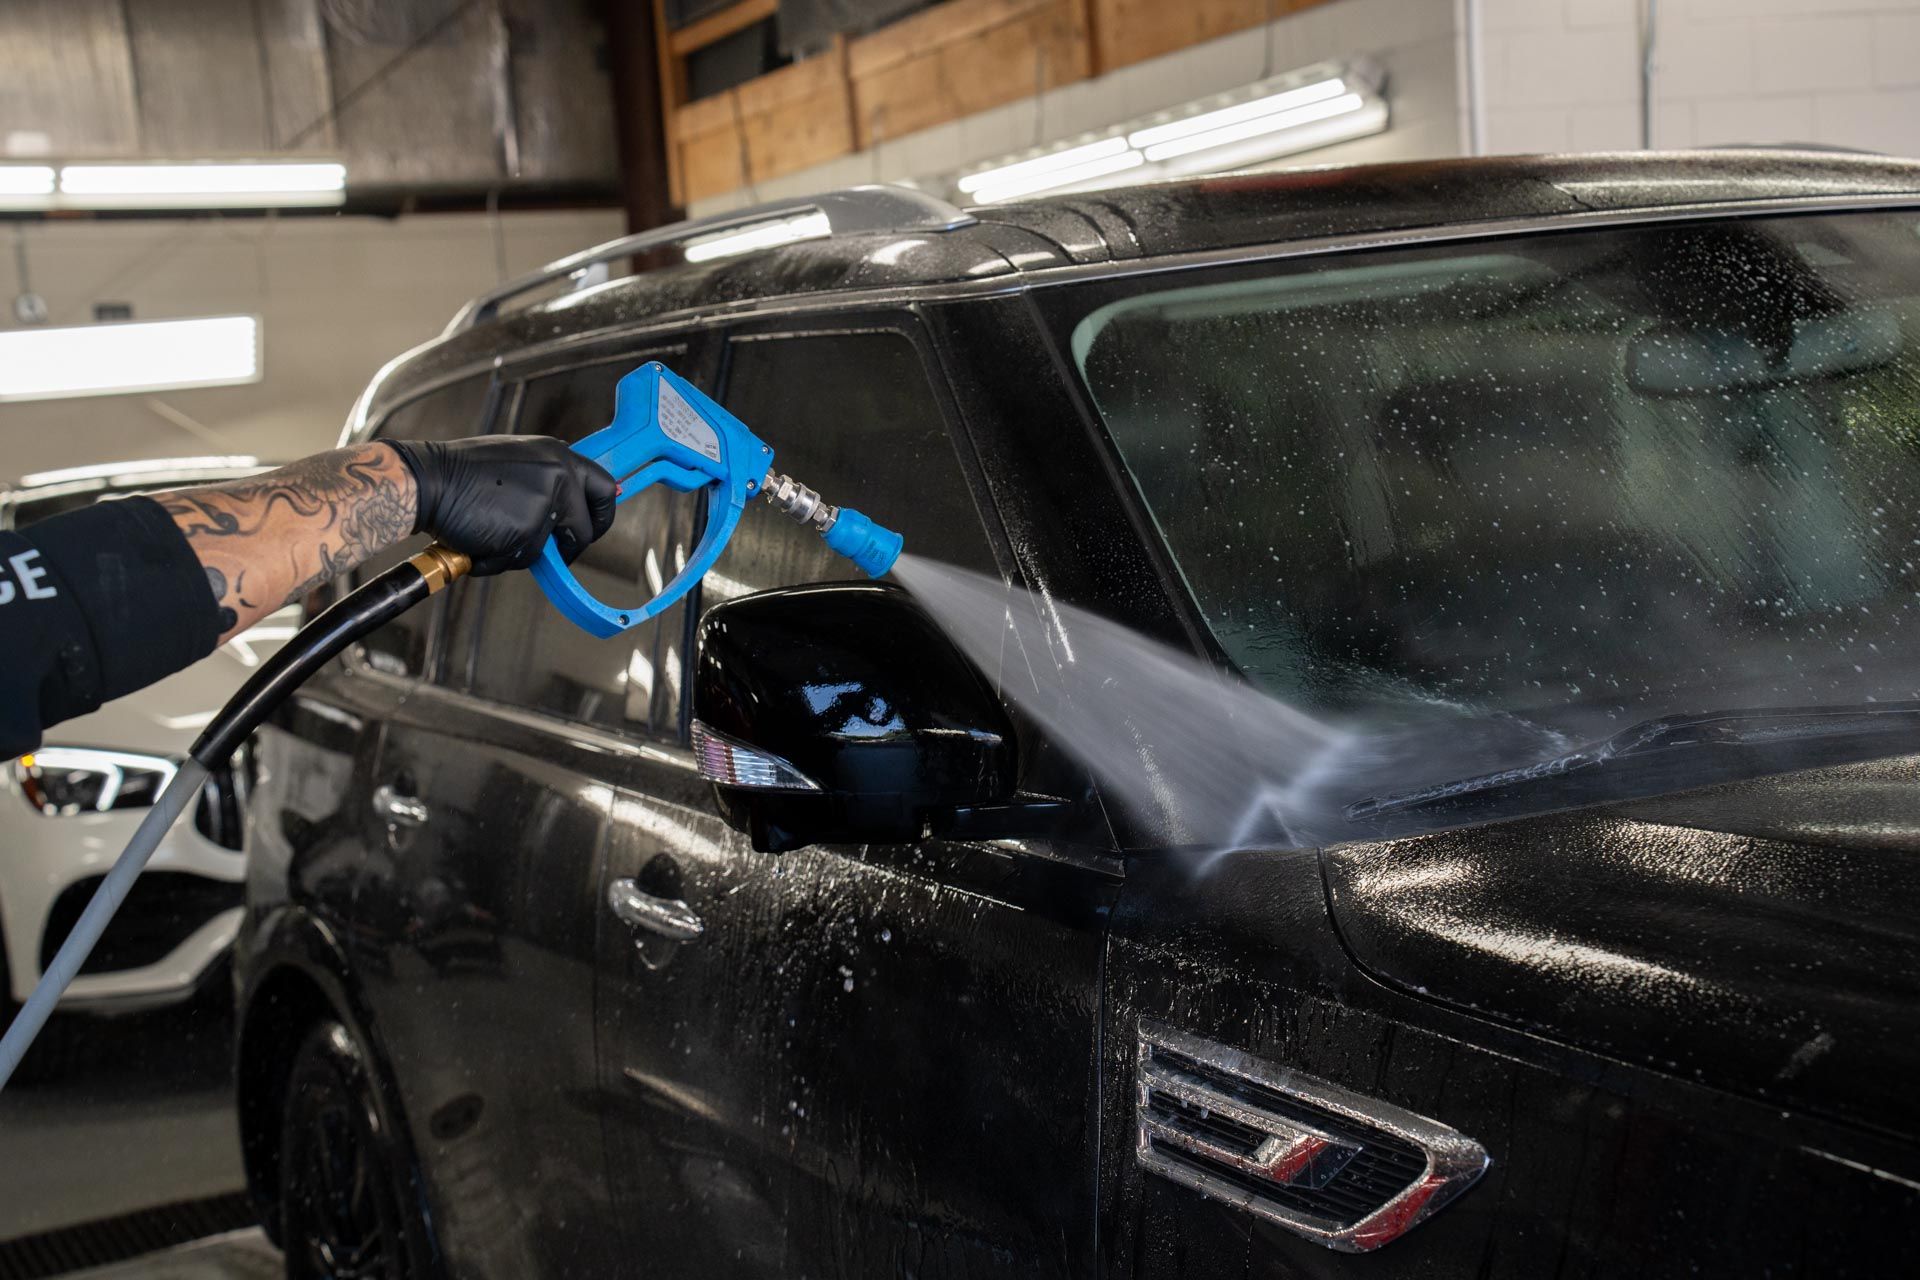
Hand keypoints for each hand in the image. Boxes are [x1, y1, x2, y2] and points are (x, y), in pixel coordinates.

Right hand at [384, 436, 617, 576]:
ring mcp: (546, 504)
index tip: (595, 527)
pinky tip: (479, 538)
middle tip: (556, 553)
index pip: (604, 488)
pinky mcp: (528, 531)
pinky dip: (500, 558)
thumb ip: (548, 477)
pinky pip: (522, 559)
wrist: (429, 480)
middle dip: (572, 547)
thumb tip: (573, 502)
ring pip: (549, 550)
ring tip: (491, 529)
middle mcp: (560, 476)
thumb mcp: (518, 459)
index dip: (603, 514)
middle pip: (587, 529)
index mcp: (559, 456)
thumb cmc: (463, 472)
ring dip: (523, 551)